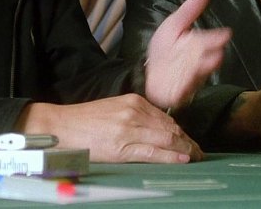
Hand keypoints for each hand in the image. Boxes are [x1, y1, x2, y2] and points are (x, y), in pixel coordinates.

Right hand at [17, 94, 202, 162]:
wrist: (61, 127)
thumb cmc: (85, 121)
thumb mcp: (114, 110)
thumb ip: (136, 116)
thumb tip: (158, 131)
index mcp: (133, 102)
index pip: (166, 119)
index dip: (182, 132)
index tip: (191, 141)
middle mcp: (134, 112)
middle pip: (170, 128)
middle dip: (188, 142)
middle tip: (200, 152)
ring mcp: (129, 129)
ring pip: (166, 139)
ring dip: (184, 149)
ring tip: (195, 157)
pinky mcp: (121, 146)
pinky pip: (152, 152)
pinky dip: (170, 156)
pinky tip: (181, 159)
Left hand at [144, 0, 230, 109]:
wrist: (150, 75)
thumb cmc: (165, 50)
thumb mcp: (174, 26)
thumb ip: (189, 11)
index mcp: (196, 45)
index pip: (206, 40)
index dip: (215, 38)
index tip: (226, 34)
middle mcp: (195, 62)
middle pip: (203, 55)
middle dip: (209, 51)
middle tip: (218, 47)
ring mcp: (188, 78)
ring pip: (195, 72)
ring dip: (200, 67)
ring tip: (208, 62)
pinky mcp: (179, 93)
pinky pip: (183, 89)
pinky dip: (184, 85)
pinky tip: (185, 81)